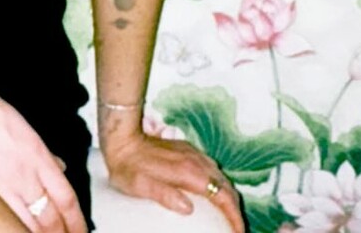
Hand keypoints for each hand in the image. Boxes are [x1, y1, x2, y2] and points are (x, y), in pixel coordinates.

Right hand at [0, 58, 85, 232]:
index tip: (81, 232)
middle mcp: (22, 173)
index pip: (66, 197)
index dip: (77, 222)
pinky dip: (11, 229)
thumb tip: (59, 167)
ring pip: (27, 226)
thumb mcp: (21, 124)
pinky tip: (14, 231)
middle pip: (50, 219)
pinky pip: (0, 220)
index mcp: (36, 153)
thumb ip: (41, 151)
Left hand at [102, 126, 245, 229]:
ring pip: (221, 176)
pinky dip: (220, 185)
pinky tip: (214, 194)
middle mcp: (195, 160)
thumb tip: (188, 208)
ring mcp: (193, 153)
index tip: (239, 231)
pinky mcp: (188, 150)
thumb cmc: (128, 167)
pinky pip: (212, 169)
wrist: (122, 138)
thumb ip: (165, 195)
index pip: (221, 195)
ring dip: (229, 197)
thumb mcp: (141, 185)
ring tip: (229, 216)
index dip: (233, 214)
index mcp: (187, 171)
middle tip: (236, 228)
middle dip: (235, 209)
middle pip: (226, 186)